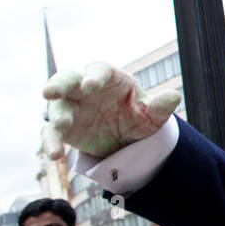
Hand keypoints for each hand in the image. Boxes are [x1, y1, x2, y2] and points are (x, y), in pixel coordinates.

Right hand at [42, 63, 180, 159]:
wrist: (128, 140)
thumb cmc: (138, 117)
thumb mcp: (152, 115)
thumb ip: (160, 106)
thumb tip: (174, 96)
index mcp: (109, 78)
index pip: (99, 70)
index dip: (93, 76)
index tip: (89, 85)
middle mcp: (85, 89)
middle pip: (67, 80)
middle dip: (58, 84)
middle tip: (49, 92)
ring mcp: (72, 107)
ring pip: (57, 106)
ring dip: (56, 115)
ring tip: (61, 126)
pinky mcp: (65, 128)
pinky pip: (51, 132)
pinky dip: (50, 141)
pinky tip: (54, 155)